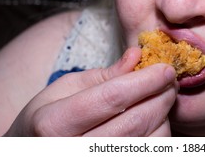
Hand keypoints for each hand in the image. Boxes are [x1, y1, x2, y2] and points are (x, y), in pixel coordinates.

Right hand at [4, 47, 177, 135]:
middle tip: (170, 79)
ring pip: (147, 140)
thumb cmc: (47, 119)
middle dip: (161, 95)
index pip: (112, 98)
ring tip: (161, 96)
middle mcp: (72, 152)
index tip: (164, 68)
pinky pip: (148, 151)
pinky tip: (153, 118)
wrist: (34, 150)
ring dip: (163, 114)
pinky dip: (159, 133)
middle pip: (134, 121)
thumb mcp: (64, 89)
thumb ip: (103, 75)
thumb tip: (136, 56)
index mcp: (53, 124)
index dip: (145, 81)